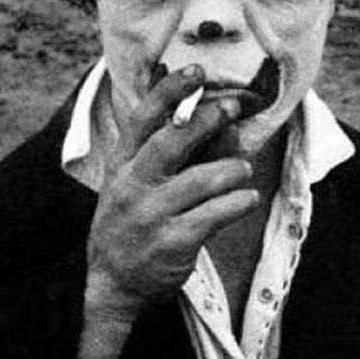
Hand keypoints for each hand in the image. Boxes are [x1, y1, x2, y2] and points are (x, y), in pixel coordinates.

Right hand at [77, 67, 258, 358]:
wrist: (113, 287)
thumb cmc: (131, 226)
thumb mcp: (134, 185)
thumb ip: (169, 155)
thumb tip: (218, 122)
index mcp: (121, 166)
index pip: (143, 119)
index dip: (171, 91)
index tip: (197, 71)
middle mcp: (131, 186)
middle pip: (172, 141)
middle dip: (208, 120)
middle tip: (234, 108)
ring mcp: (150, 215)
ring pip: (203, 179)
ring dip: (232, 169)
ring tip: (243, 170)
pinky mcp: (172, 243)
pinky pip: (216, 214)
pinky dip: (239, 202)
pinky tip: (246, 198)